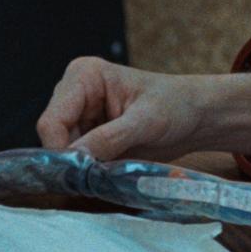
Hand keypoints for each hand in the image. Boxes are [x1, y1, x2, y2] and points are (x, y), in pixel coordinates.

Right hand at [36, 57, 250, 162]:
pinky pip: (76, 161)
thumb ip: (110, 138)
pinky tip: (112, 171)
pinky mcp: (89, 136)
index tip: (84, 171)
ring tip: (114, 169)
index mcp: (84, 76)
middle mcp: (75, 94)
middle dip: (73, 161)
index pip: (52, 121)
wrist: (198, 118)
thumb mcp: (147, 122)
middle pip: (53, 139)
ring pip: (62, 154)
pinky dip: (90, 171)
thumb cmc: (178, 106)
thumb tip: (75, 157)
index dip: (61, 150)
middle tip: (101, 175)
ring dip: (83, 169)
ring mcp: (80, 116)